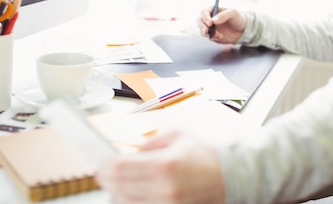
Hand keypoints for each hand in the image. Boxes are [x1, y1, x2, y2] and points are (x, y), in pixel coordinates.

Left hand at [96, 130, 224, 203]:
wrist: (230, 174)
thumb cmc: (206, 153)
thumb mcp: (176, 135)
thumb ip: (149, 142)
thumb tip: (128, 151)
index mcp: (164, 165)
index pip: (120, 168)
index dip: (105, 165)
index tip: (102, 161)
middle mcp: (164, 189)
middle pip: (119, 187)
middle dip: (107, 178)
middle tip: (105, 170)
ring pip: (126, 202)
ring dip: (117, 191)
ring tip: (120, 180)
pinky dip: (131, 200)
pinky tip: (132, 191)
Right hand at [197, 6, 246, 43]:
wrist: (243, 30)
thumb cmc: (238, 18)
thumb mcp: (233, 13)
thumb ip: (223, 16)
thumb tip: (213, 20)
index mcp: (213, 10)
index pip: (204, 12)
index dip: (205, 17)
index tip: (210, 22)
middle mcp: (210, 19)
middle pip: (200, 21)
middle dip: (201, 26)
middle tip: (206, 30)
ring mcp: (211, 28)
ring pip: (202, 30)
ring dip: (205, 33)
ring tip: (214, 34)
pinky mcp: (213, 36)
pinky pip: (209, 37)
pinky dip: (213, 37)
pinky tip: (220, 37)